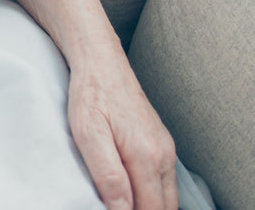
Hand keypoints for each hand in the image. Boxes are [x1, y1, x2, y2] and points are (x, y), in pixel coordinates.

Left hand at [67, 58, 176, 209]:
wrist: (100, 60)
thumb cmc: (90, 93)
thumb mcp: (88, 133)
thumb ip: (108, 175)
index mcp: (147, 156)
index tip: (111, 209)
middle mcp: (163, 155)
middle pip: (164, 207)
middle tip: (114, 206)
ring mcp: (165, 148)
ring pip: (167, 196)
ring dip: (149, 205)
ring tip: (121, 200)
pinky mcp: (161, 142)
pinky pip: (164, 180)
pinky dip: (152, 192)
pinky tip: (131, 188)